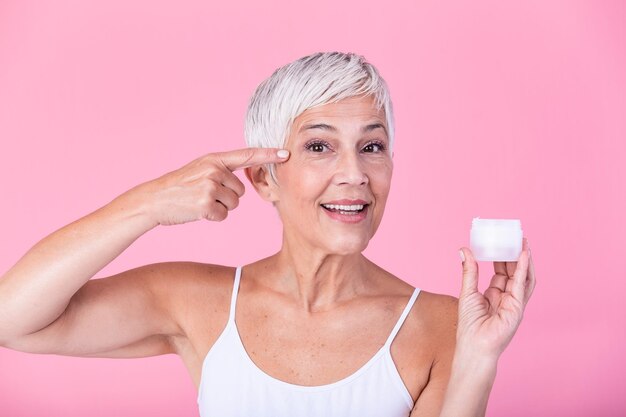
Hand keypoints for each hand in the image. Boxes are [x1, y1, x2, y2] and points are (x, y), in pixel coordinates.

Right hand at [122, 148, 289, 225]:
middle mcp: (214, 170)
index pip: (247, 155)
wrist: (155, 200)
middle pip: (241, 191)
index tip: (286, 153)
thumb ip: (222, 170)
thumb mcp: (200, 169)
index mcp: (214, 159)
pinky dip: (212, 217)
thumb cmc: (180, 187)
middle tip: (205, 195)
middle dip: (227, 197)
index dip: (268, 154)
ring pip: (234, 204)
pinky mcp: (206, 204)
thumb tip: (244, 177)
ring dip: (220, 207)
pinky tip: (198, 211)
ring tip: (200, 201)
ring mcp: (210, 186)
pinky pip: (223, 215)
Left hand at [456, 238, 535, 358]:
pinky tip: (523, 255)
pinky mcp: (518, 307)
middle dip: (516, 254)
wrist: (474, 346)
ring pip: (523, 276)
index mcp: (495, 294)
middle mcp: (507, 297)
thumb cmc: (469, 325)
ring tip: (523, 242)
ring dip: (524, 259)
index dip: (503, 256)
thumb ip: (469, 271)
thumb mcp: (467, 292)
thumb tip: (464, 249)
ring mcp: (515, 302)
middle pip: (514, 272)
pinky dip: (524, 269)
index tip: (501, 241)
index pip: (502, 271)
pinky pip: (523, 284)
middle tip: (515, 236)